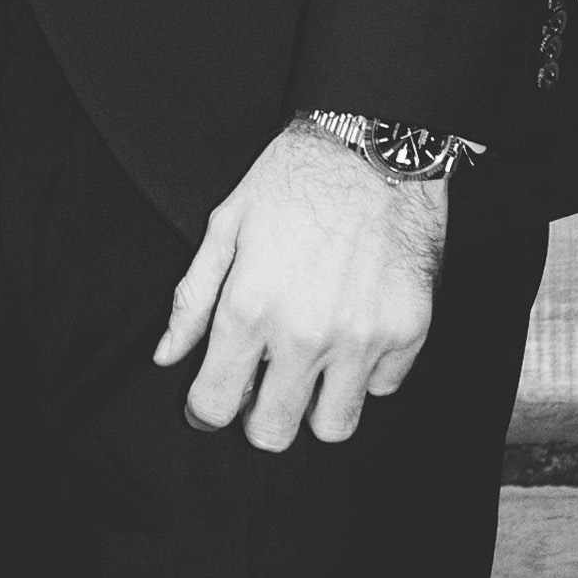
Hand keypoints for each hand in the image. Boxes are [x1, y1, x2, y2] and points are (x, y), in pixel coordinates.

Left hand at [155, 124, 447, 450]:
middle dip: (260, 418)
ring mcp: (362, 338)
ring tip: (314, 368)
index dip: (206, 411)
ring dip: (317, 405)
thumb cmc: (295, 178)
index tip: (213, 403)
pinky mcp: (409, 332)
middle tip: (264, 388)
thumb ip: (193, 300)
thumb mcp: (226, 226)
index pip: (215, 405)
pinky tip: (354, 333)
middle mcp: (306, 334)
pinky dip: (366, 373)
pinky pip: (383, 388)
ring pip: (334, 426)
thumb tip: (168, 355)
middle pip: (274, 432)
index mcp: (250, 309)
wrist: (375, 145)